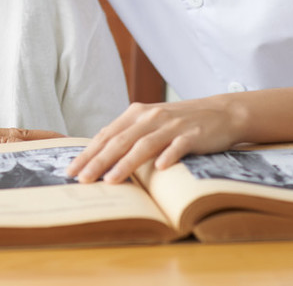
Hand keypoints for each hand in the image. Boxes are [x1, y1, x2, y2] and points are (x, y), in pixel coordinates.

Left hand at [66, 97, 244, 183]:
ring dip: (126, 163)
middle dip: (98, 161)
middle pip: (119, 141)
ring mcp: (172, 125)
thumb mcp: (150, 123)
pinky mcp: (193, 134)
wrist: (221, 113)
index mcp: (136, 114)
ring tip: (110, 180)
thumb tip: (98, 153)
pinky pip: (179, 146)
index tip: (72, 170)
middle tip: (83, 179)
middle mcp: (150, 117)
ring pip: (144, 145)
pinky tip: (159, 168)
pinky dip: (168, 156)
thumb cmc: (179, 122)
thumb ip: (128, 134)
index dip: (88, 153)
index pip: (106, 135)